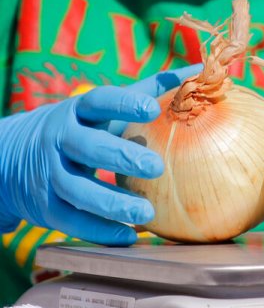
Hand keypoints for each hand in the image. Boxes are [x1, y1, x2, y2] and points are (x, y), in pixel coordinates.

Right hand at [0, 65, 200, 244]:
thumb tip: (201, 69)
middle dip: (120, 156)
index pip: (98, 101)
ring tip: (146, 214)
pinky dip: (98, 230)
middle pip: (88, 146)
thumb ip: (151, 89)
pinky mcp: (46, 206)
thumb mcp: (105, 107)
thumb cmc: (82, 127)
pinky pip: (71, 220)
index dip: (123, 103)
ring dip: (111, 203)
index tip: (152, 108)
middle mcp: (61, 140)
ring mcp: (50, 174)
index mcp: (79, 112)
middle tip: (157, 166)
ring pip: (77, 189)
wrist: (11, 157)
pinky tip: (128, 237)